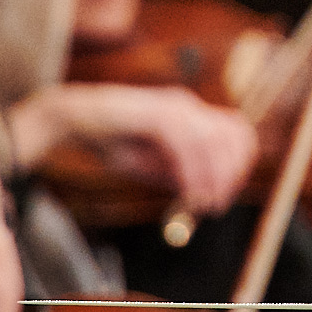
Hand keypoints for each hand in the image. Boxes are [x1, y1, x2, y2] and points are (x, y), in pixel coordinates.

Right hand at [8, 82, 258, 216]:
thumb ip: (177, 175)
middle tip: (215, 205)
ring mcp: (173, 106)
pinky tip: (189, 194)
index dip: (238, 165)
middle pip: (233, 136)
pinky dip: (193, 174)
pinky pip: (186, 147)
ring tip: (203, 205)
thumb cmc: (109, 140)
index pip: (237, 133)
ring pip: (212, 143)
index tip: (224, 196)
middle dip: (231, 174)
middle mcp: (187, 105)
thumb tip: (205, 194)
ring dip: (213, 178)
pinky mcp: (156, 114)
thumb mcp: (150, 164)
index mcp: (190, 113)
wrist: (72, 120)